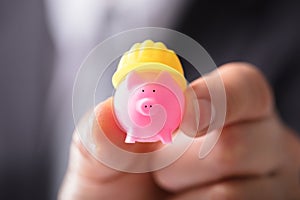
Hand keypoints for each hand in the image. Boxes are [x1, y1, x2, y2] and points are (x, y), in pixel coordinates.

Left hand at [59, 62, 299, 198]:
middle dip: (181, 163)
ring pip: (232, 193)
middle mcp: (257, 142)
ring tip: (172, 194)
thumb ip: (104, 134)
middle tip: (159, 170)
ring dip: (186, 197)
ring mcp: (270, 184)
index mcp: (223, 110)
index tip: (179, 117)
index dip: (213, 98)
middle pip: (237, 143)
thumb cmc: (122, 183)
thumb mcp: (107, 157)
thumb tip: (109, 113)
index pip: (243, 88)